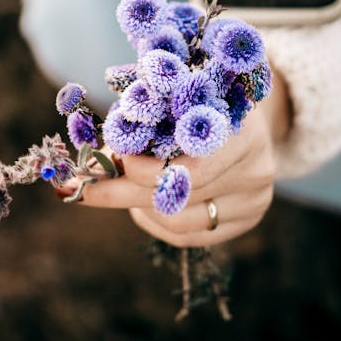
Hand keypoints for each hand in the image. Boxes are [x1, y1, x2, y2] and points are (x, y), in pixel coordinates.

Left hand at [56, 69, 290, 246]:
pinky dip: (156, 222)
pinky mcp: (247, 221)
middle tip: (84, 188)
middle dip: (124, 192)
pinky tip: (142, 206)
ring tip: (118, 189)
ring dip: (138, 208)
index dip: (148, 170)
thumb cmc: (201, 104)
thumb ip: (139, 131)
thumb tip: (89, 166)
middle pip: (181, 197)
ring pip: (180, 223)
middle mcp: (256, 169)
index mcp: (243, 130)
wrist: (249, 120)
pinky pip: (189, 237)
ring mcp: (255, 200)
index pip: (193, 168)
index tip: (114, 161)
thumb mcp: (176, 103)